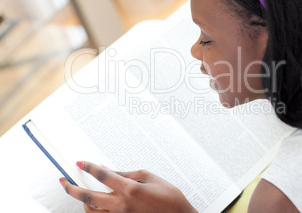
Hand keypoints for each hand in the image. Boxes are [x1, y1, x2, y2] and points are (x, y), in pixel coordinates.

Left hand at [60, 161, 196, 212]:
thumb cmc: (169, 197)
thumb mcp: (149, 177)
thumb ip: (126, 173)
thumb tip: (109, 170)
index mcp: (129, 190)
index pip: (103, 176)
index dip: (89, 167)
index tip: (81, 162)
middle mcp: (121, 205)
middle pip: (88, 197)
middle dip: (71, 188)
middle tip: (63, 181)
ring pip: (91, 211)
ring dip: (81, 201)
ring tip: (77, 192)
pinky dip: (93, 211)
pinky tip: (92, 205)